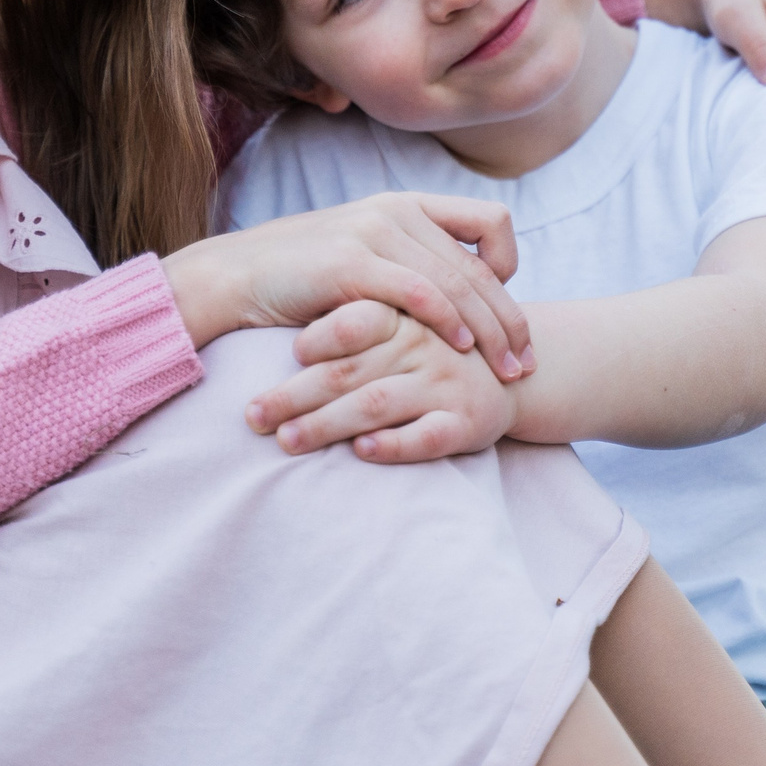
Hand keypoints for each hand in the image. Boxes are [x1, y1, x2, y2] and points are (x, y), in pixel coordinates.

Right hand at [161, 193, 533, 379]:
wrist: (233, 276)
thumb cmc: (299, 279)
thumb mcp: (363, 260)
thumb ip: (407, 266)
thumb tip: (455, 300)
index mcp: (405, 204)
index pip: (490, 221)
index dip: (508, 264)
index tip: (504, 309)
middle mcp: (397, 210)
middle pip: (481, 262)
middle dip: (510, 317)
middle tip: (525, 360)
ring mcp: (374, 232)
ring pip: (458, 280)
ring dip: (491, 329)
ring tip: (506, 368)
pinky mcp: (352, 262)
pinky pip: (418, 290)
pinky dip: (448, 319)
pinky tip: (461, 348)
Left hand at [246, 299, 517, 462]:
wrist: (512, 376)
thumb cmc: (432, 350)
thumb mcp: (402, 322)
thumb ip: (354, 318)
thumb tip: (277, 330)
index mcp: (404, 315)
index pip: (352, 321)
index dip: (315, 339)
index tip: (282, 359)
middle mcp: (423, 345)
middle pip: (349, 370)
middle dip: (294, 396)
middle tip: (253, 417)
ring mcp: (444, 384)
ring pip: (376, 404)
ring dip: (326, 425)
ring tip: (286, 441)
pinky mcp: (464, 423)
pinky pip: (425, 436)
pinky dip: (391, 444)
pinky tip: (361, 451)